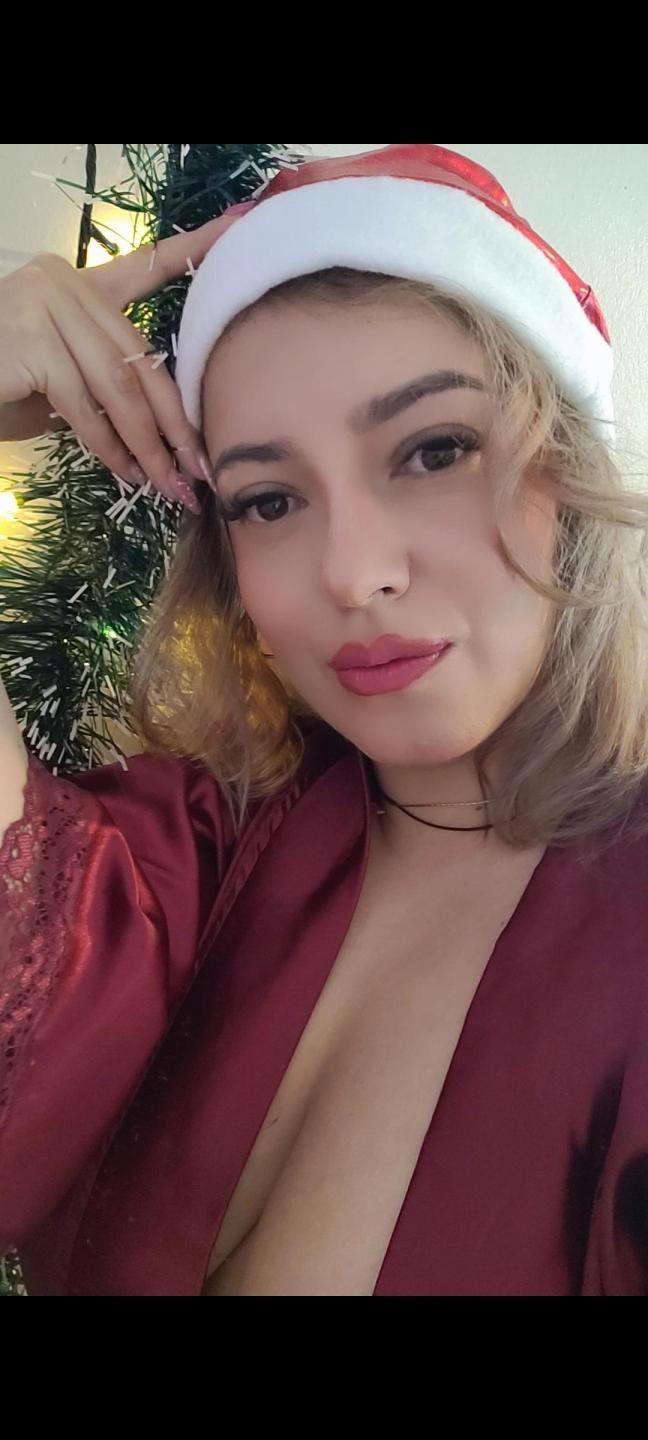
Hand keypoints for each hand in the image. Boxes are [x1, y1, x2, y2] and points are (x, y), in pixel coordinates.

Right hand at [0, 209, 251, 508]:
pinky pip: (84, 403)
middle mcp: (65, 282)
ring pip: (119, 385)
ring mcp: (44, 304)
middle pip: (139, 356)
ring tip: (167, 483)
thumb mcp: (64, 382)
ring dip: (148, 444)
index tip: (237, 226)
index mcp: (80, 285)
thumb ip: (109, 384)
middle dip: (175, 421)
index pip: (146, 266)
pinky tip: (125, 471)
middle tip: (199, 468)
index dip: (194, 248)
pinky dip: (109, 445)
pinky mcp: (30, 339)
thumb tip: (170, 432)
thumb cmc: (1, 389)